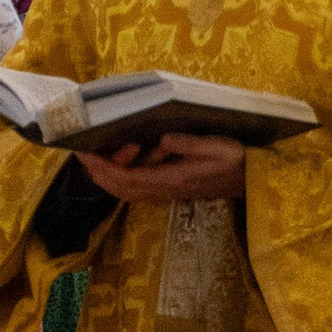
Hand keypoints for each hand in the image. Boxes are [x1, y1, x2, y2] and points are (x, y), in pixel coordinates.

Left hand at [76, 133, 246, 206]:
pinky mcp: (167, 188)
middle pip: (119, 188)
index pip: (127, 178)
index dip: (103, 166)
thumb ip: (189, 145)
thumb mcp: (217, 148)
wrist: (250, 180)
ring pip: (125, 190)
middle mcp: (163, 190)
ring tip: (94, 152)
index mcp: (171, 180)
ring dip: (106, 174)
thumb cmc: (235, 160)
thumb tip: (163, 140)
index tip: (86, 152)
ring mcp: (164, 191)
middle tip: (81, 150)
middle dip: (96, 170)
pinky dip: (118, 175)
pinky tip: (116, 160)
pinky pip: (135, 187)